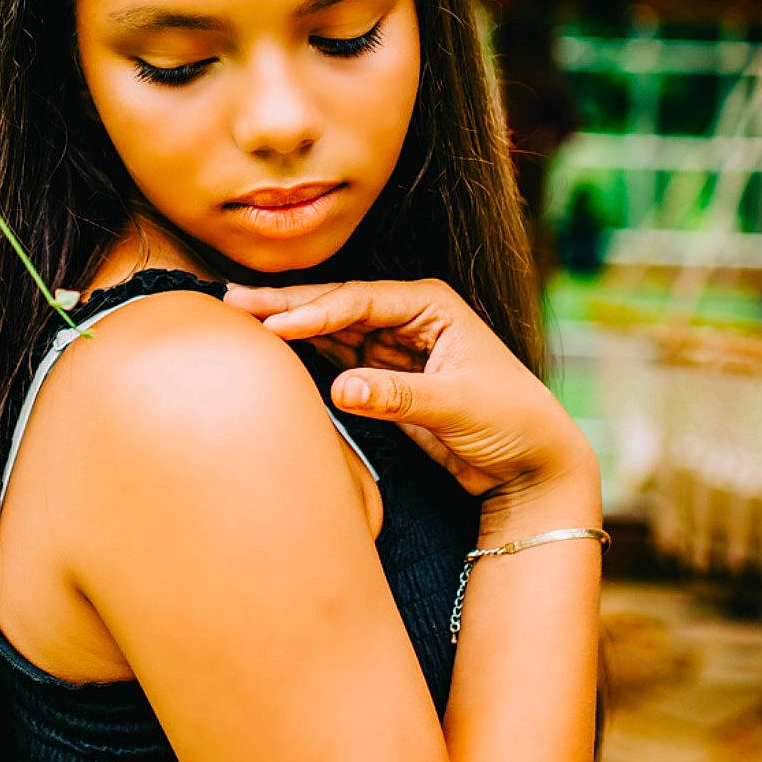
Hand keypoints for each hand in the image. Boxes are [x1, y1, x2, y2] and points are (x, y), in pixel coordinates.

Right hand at [221, 277, 592, 499]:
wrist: (531, 461)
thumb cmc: (511, 420)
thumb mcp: (456, 405)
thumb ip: (398, 395)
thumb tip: (342, 390)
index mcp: (431, 304)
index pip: (360, 300)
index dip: (314, 311)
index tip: (273, 325)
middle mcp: (409, 315)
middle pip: (337, 304)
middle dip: (285, 304)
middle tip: (231, 300)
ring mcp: (393, 343)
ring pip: (329, 328)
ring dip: (288, 325)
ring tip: (237, 318)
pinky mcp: (384, 374)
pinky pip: (335, 357)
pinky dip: (303, 353)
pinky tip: (270, 346)